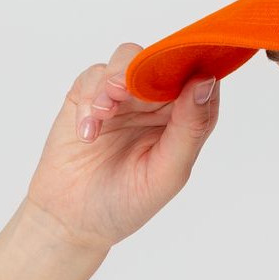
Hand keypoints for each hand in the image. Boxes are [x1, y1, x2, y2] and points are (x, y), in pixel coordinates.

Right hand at [22, 42, 220, 254]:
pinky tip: (88, 133)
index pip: (201, 77)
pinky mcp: (87, 97)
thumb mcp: (168, 171)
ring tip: (104, 113)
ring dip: (114, 80)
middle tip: (125, 90)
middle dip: (146, 70)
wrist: (73, 221)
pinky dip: (89, 100)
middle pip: (162, 59)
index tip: (183, 66)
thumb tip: (205, 82)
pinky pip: (92, 76)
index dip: (195, 63)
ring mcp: (123, 97)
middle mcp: (157, 102)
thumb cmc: (128, 201)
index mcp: (185, 117)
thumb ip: (190, 127)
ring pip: (127, 57)